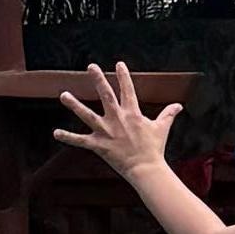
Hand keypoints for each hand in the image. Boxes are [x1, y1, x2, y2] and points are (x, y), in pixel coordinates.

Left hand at [54, 59, 176, 187]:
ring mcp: (106, 131)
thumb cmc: (154, 148)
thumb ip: (168, 114)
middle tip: (90, 66)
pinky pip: (80, 141)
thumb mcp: (162, 128)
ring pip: (87, 115)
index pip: (128, 89)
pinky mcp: (99, 145)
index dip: (123, 75)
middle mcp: (117, 119)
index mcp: (132, 113)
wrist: (146, 169)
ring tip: (63, 95)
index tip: (118, 64)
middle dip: (98, 79)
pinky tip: (55, 133)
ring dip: (74, 105)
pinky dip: (68, 137)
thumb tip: (179, 105)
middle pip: (106, 95)